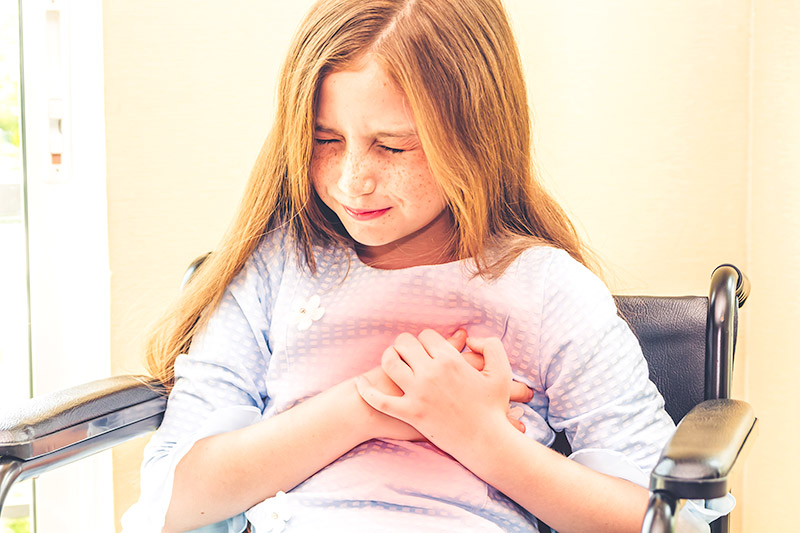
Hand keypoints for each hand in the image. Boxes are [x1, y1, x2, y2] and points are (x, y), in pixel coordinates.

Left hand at [356, 330, 526, 451]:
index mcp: (450, 360)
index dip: (426, 339)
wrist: (486, 441)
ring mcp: (417, 394)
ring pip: (390, 364)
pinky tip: (361, 383)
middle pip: (405, 344)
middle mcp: (430, 373)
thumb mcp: (501, 371)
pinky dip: (366, 391)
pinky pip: (380, 401)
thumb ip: (490, 346)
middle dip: (405, 344)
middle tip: (408, 351)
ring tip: (393, 360)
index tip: (429, 347)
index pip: (426, 335)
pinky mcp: (409, 414)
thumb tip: (468, 338)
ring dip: (389, 357)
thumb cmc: (494, 407)